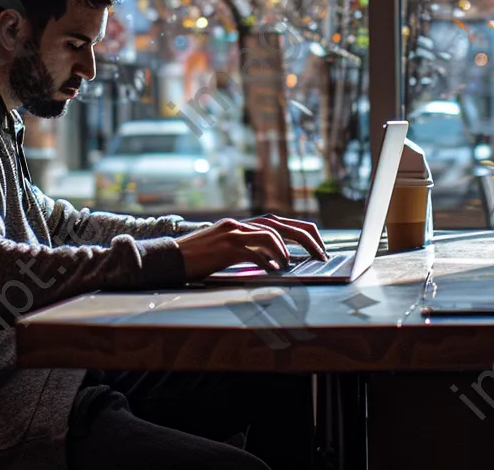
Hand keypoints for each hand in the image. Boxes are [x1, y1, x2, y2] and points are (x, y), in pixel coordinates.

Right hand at [175, 216, 327, 280]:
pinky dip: (269, 258)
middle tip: (321, 254)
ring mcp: (233, 232)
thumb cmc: (198, 259)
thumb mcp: (226, 251)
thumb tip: (275, 262)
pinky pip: (255, 248)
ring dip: (289, 248)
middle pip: (281, 224)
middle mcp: (240, 224)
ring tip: (298, 262)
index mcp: (242, 226)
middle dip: (306, 237)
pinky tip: (276, 269)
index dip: (301, 232)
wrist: (171, 257)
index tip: (316, 246)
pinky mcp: (226, 244)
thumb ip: (247, 251)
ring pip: (271, 233)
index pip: (278, 222)